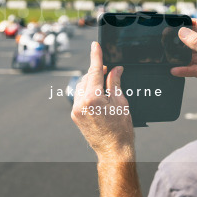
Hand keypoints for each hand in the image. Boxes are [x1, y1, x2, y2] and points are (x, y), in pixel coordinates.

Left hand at [71, 41, 134, 159]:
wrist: (114, 150)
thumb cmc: (121, 129)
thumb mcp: (121, 102)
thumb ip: (114, 83)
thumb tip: (114, 69)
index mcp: (93, 98)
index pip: (94, 71)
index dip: (96, 56)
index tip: (95, 45)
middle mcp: (80, 103)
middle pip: (87, 78)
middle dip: (97, 72)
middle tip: (109, 71)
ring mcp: (76, 110)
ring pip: (81, 87)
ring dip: (92, 82)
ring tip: (105, 86)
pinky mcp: (75, 116)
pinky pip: (79, 97)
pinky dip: (88, 93)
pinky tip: (98, 96)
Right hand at [170, 18, 196, 119]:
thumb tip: (183, 32)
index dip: (186, 24)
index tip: (174, 25)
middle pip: (193, 40)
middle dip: (180, 42)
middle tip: (166, 42)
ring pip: (191, 55)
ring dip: (181, 57)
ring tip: (168, 58)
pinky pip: (193, 68)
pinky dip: (184, 69)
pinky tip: (175, 70)